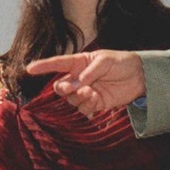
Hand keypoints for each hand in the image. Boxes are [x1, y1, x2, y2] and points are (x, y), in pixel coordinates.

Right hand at [27, 50, 145, 115]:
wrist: (140, 76)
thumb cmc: (122, 62)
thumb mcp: (105, 60)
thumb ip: (89, 71)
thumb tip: (77, 84)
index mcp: (79, 63)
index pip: (58, 64)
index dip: (43, 66)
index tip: (29, 69)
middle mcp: (79, 78)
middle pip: (61, 87)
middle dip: (63, 89)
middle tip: (73, 88)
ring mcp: (86, 91)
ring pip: (71, 99)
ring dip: (78, 97)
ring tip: (91, 92)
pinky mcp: (95, 103)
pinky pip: (83, 108)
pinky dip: (86, 105)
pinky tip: (96, 99)